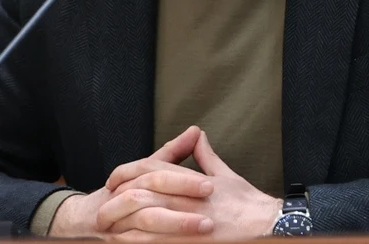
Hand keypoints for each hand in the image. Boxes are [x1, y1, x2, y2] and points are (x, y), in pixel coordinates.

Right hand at [52, 126, 207, 238]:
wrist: (83, 222)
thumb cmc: (122, 195)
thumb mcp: (146, 173)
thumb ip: (171, 154)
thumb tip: (195, 130)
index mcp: (129, 179)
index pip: (154, 173)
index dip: (182, 179)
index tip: (210, 185)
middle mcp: (119, 199)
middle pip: (148, 193)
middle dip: (178, 196)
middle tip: (209, 204)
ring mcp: (116, 223)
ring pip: (144, 220)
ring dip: (175, 224)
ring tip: (203, 226)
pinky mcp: (118, 241)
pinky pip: (137, 241)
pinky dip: (159, 240)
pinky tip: (182, 242)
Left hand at [104, 130, 281, 239]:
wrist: (265, 225)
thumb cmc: (247, 202)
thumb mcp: (225, 174)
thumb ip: (206, 156)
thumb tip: (197, 137)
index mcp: (190, 179)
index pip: (151, 169)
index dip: (129, 171)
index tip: (114, 178)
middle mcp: (185, 198)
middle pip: (141, 192)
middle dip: (118, 198)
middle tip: (103, 205)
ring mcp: (185, 221)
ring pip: (144, 218)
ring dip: (122, 223)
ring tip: (106, 228)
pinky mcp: (188, 241)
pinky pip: (155, 242)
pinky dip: (137, 241)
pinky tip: (125, 243)